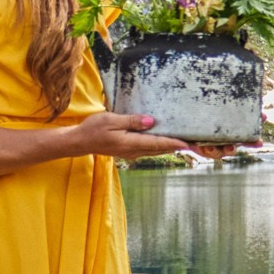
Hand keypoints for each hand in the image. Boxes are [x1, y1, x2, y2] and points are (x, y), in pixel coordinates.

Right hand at [70, 111, 189, 163]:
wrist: (80, 142)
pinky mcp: (128, 150)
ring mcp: (131, 152)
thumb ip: (132, 121)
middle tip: (193, 143)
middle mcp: (134, 151)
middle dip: (176, 146)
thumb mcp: (112, 120)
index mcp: (131, 143)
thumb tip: (151, 121)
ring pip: (155, 150)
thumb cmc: (94, 129)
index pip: (157, 143)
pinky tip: (164, 139)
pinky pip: (148, 148)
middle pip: (160, 149)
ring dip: (169, 146)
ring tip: (183, 141)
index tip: (188, 143)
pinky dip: (159, 145)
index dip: (174, 143)